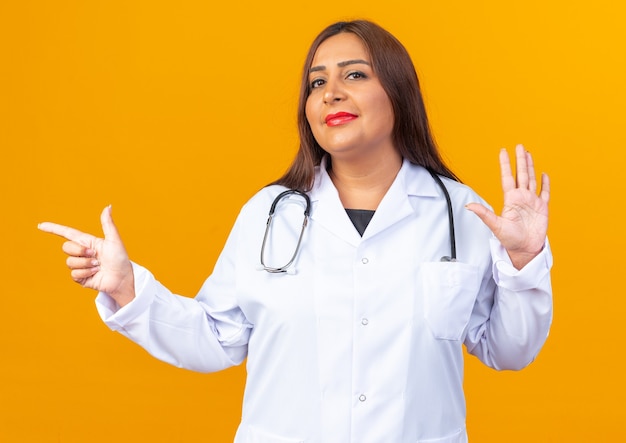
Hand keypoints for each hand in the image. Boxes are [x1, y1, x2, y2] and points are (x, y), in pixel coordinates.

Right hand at [38, 205, 134, 305]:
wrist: (122, 279)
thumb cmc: (120, 259)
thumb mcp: (114, 240)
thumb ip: (108, 224)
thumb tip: (108, 206)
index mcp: (87, 242)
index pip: (67, 233)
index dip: (54, 229)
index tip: (41, 225)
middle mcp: (82, 253)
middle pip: (66, 247)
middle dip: (80, 251)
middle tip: (95, 256)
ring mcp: (80, 265)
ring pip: (70, 262)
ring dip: (86, 264)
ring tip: (98, 266)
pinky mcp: (80, 277)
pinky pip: (74, 273)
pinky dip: (86, 273)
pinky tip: (95, 273)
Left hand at [466, 144, 549, 268]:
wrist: (524, 249)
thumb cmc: (509, 239)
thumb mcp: (495, 225)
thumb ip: (484, 213)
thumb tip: (468, 206)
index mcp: (510, 200)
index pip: (507, 177)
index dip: (505, 164)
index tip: (503, 151)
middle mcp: (521, 198)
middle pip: (521, 174)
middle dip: (520, 160)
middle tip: (519, 146)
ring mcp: (532, 202)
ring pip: (531, 179)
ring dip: (530, 167)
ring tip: (528, 154)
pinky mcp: (543, 208)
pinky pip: (545, 193)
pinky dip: (545, 183)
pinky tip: (543, 174)